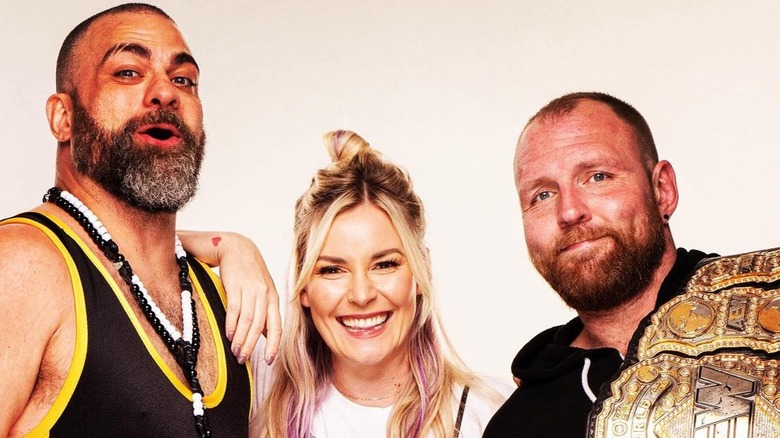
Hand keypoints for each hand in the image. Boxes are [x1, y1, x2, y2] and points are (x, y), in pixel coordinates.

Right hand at [217, 233, 280, 364]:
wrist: (236, 247)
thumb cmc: (249, 272)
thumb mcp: (262, 290)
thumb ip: (264, 311)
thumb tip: (264, 335)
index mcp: (273, 298)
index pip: (277, 326)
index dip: (273, 345)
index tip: (268, 361)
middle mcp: (265, 294)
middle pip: (260, 326)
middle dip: (251, 346)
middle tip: (242, 359)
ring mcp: (251, 290)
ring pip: (247, 320)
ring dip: (240, 339)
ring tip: (234, 351)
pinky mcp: (235, 285)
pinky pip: (234, 309)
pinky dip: (231, 324)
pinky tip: (227, 334)